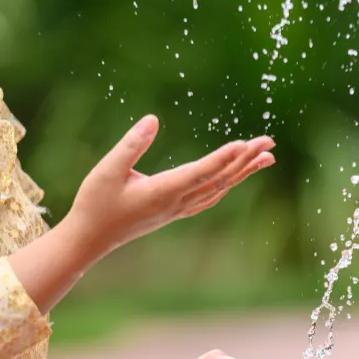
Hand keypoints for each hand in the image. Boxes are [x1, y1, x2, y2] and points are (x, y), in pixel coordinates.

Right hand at [67, 114, 274, 257]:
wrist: (89, 239)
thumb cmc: (94, 203)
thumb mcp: (107, 170)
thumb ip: (131, 144)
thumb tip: (153, 119)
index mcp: (162, 191)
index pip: (201, 172)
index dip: (224, 157)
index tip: (246, 143)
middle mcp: (176, 203)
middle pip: (219, 180)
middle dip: (245, 160)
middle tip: (269, 142)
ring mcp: (177, 210)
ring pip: (219, 189)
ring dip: (243, 172)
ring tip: (265, 158)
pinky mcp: (173, 212)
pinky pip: (209, 197)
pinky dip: (227, 185)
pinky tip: (234, 178)